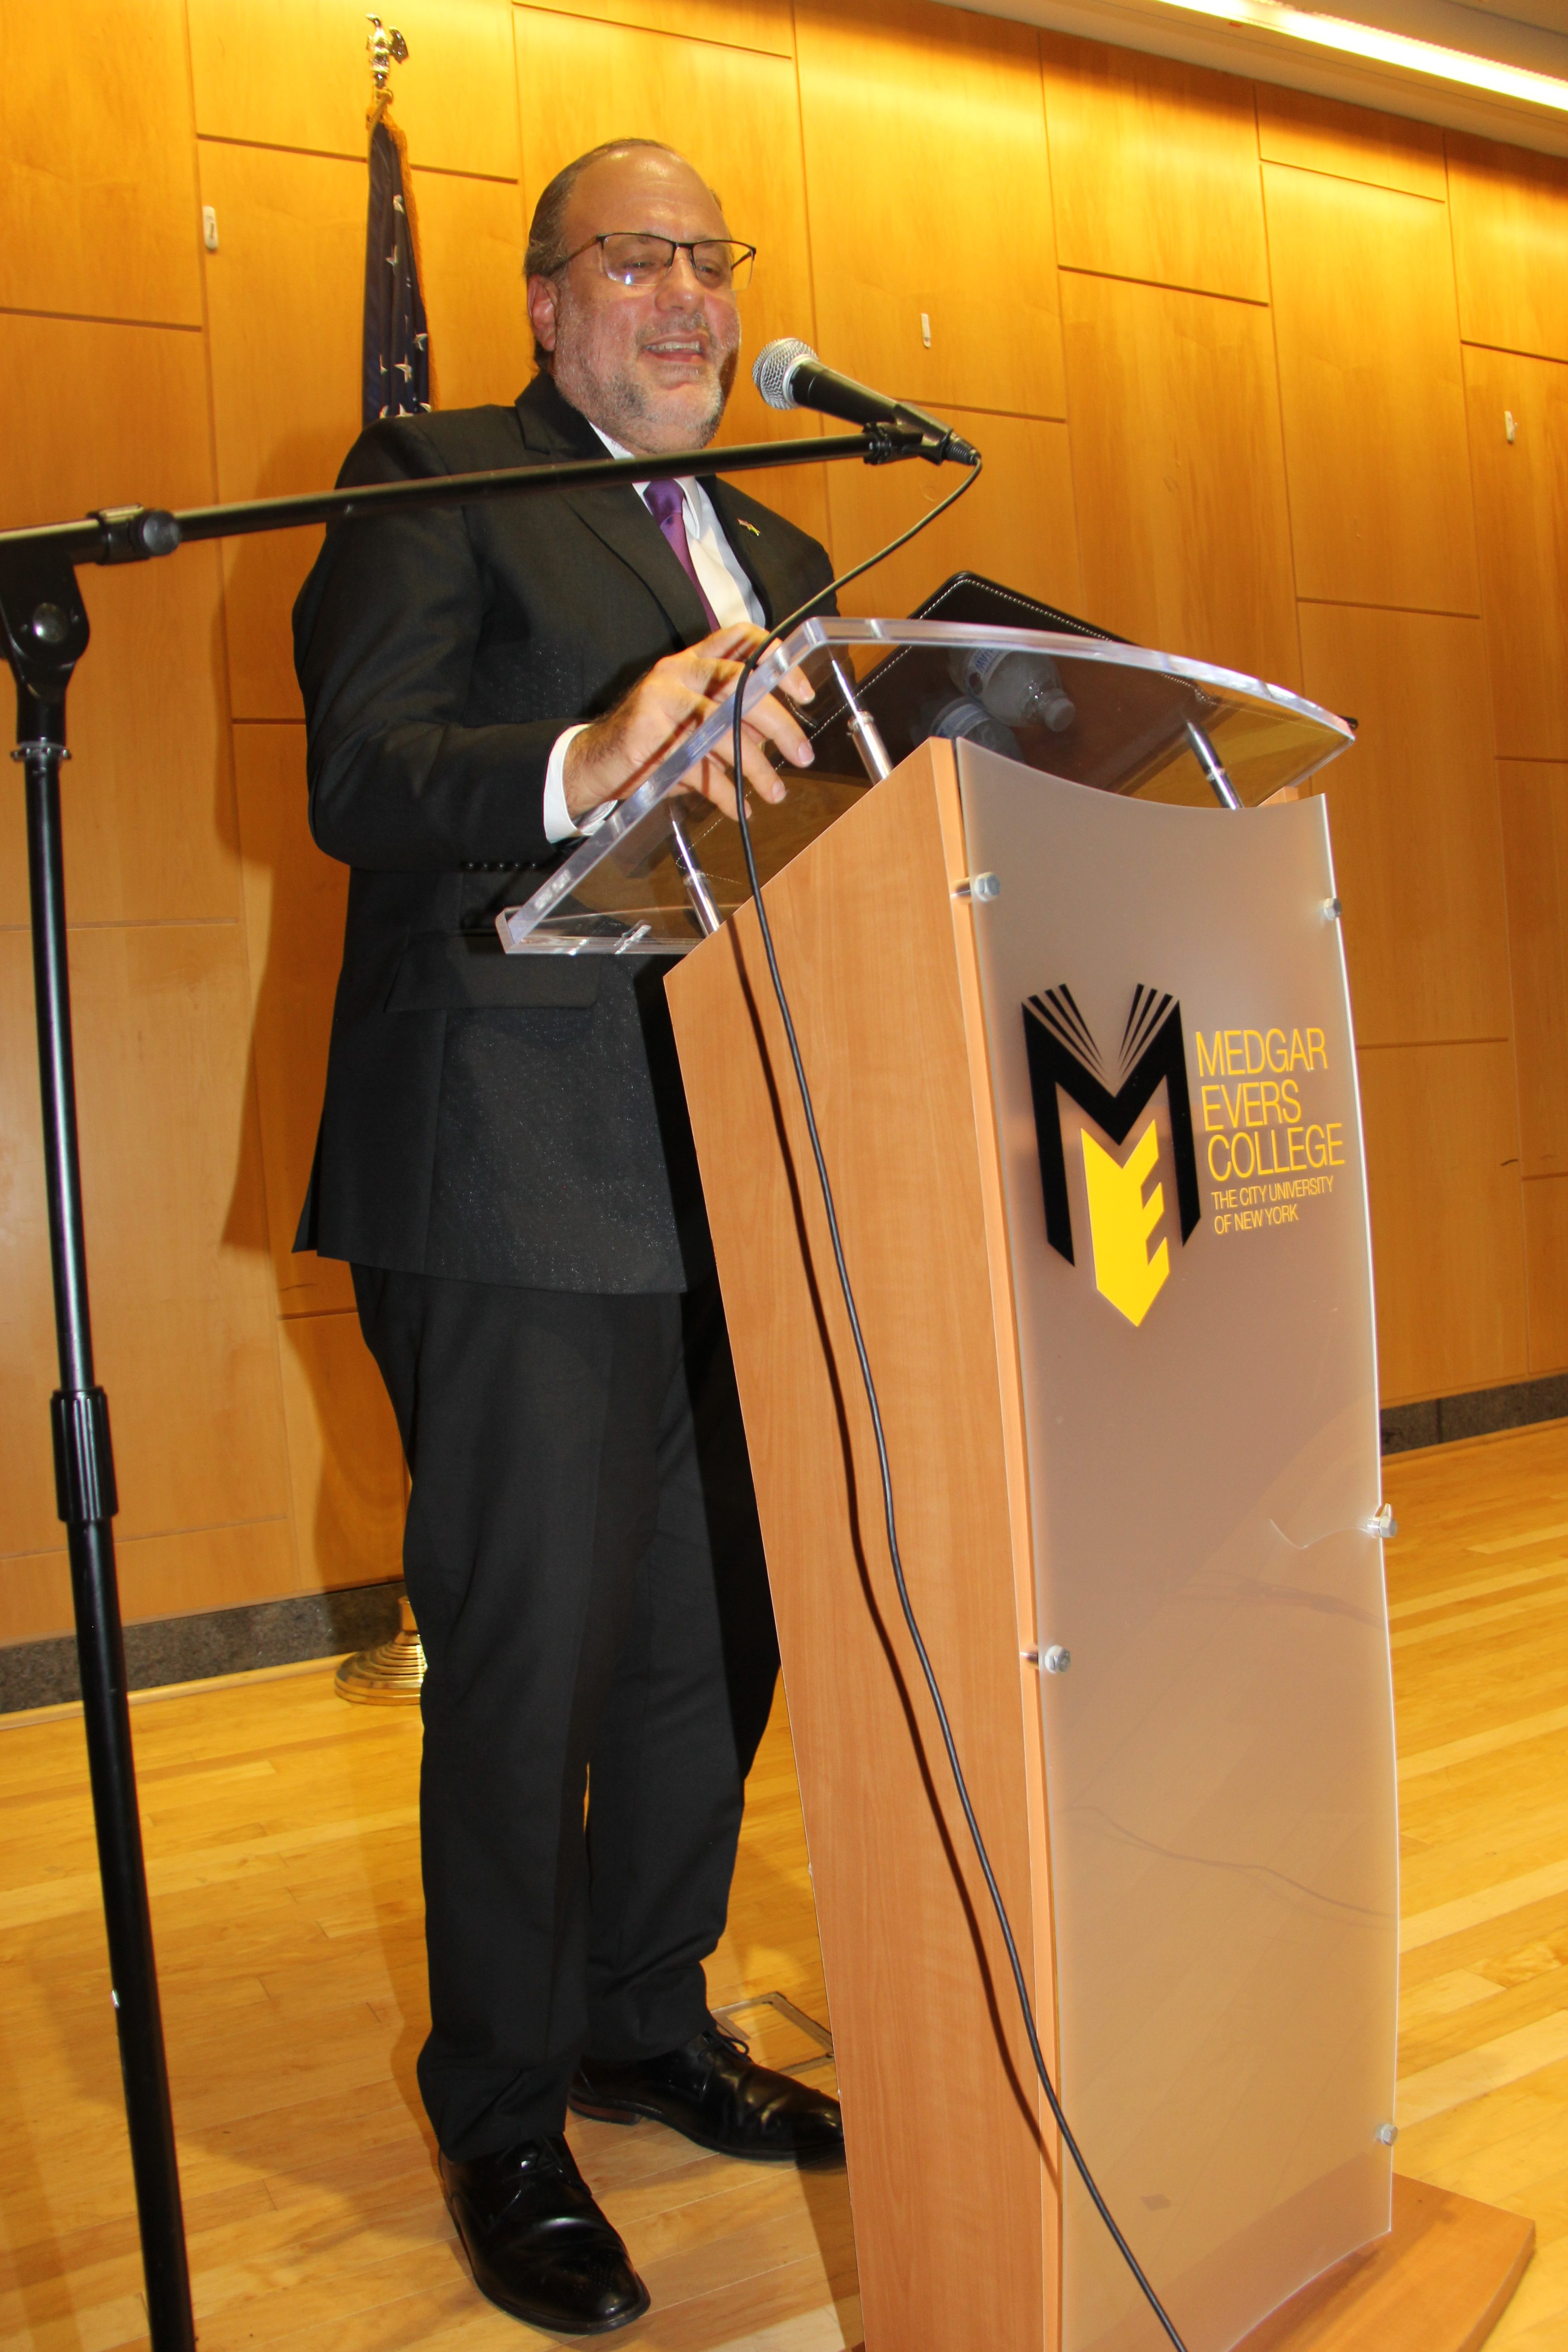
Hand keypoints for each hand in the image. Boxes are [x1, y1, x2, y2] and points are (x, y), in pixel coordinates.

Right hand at [562, 624, 814, 826]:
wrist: (597, 762)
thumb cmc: (655, 741)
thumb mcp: (698, 723)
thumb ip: (735, 720)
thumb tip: (780, 735)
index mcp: (694, 660)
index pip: (742, 639)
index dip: (778, 661)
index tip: (804, 693)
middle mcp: (678, 671)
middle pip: (741, 685)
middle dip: (779, 723)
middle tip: (803, 754)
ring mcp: (661, 699)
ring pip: (722, 728)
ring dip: (756, 767)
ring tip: (775, 793)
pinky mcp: (648, 733)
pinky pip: (698, 765)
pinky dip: (725, 792)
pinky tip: (740, 808)